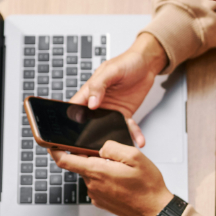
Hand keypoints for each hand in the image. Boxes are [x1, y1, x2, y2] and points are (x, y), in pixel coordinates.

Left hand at [50, 141, 173, 215]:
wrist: (155, 210)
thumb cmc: (147, 185)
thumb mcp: (135, 156)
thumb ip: (113, 147)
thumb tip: (100, 147)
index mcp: (98, 171)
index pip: (66, 160)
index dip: (54, 150)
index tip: (49, 143)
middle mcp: (93, 185)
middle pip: (82, 164)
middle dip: (93, 157)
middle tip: (114, 156)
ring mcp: (96, 195)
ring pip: (92, 174)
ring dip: (102, 169)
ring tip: (123, 171)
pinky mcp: (101, 202)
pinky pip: (98, 184)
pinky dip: (107, 179)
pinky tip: (123, 181)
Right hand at [70, 33, 167, 147]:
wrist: (147, 64)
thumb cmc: (127, 62)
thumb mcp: (111, 70)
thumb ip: (98, 85)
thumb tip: (91, 103)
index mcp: (88, 93)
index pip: (73, 111)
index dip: (68, 125)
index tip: (69, 139)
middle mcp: (98, 105)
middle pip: (88, 126)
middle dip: (89, 140)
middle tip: (92, 152)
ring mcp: (111, 111)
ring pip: (108, 130)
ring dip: (113, 140)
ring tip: (119, 150)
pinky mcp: (125, 114)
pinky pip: (127, 128)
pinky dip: (133, 134)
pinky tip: (139, 140)